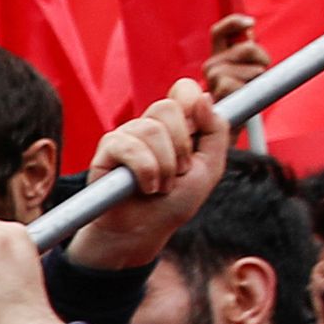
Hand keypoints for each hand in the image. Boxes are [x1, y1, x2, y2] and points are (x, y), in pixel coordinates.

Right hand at [66, 79, 228, 271]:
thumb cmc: (174, 202)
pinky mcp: (107, 151)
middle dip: (181, 145)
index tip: (197, 128)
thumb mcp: (210, 167)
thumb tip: (204, 97)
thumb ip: (216, 131)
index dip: (191, 102)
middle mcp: (150, 126)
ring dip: (164, 165)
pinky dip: (145, 171)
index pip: (183, 91)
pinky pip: (129, 146)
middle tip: (179, 171)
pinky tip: (145, 187)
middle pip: (168, 107)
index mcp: (176, 125)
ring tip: (161, 187)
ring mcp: (127, 136)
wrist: (144, 232)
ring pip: (151, 129)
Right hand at [200, 13, 270, 99]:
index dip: (234, 23)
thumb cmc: (241, 101)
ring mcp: (213, 78)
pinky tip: (244, 99)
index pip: (220, 32)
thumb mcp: (247, 71)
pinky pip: (247, 81)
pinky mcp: (220, 90)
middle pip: (247, 48)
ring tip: (250, 92)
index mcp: (217, 58)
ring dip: (258, 78)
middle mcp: (210, 66)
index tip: (251, 24)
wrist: (229, 127)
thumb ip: (247, 49)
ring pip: (252, 67)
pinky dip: (252, 90)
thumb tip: (249, 30)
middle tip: (255, 79)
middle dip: (261, 60)